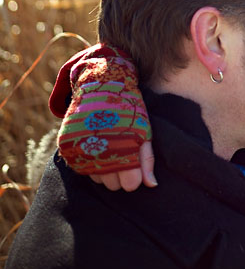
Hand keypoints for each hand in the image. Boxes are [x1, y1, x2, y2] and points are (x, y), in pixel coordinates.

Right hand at [50, 43, 151, 176]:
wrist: (101, 83)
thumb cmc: (127, 108)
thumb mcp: (143, 128)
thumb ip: (147, 158)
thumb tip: (152, 185)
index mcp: (124, 144)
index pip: (130, 184)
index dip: (134, 178)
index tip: (135, 169)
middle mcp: (102, 149)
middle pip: (114, 185)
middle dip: (120, 174)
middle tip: (122, 154)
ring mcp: (83, 148)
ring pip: (98, 179)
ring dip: (104, 169)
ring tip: (110, 147)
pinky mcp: (68, 146)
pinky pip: (83, 169)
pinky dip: (90, 162)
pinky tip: (98, 147)